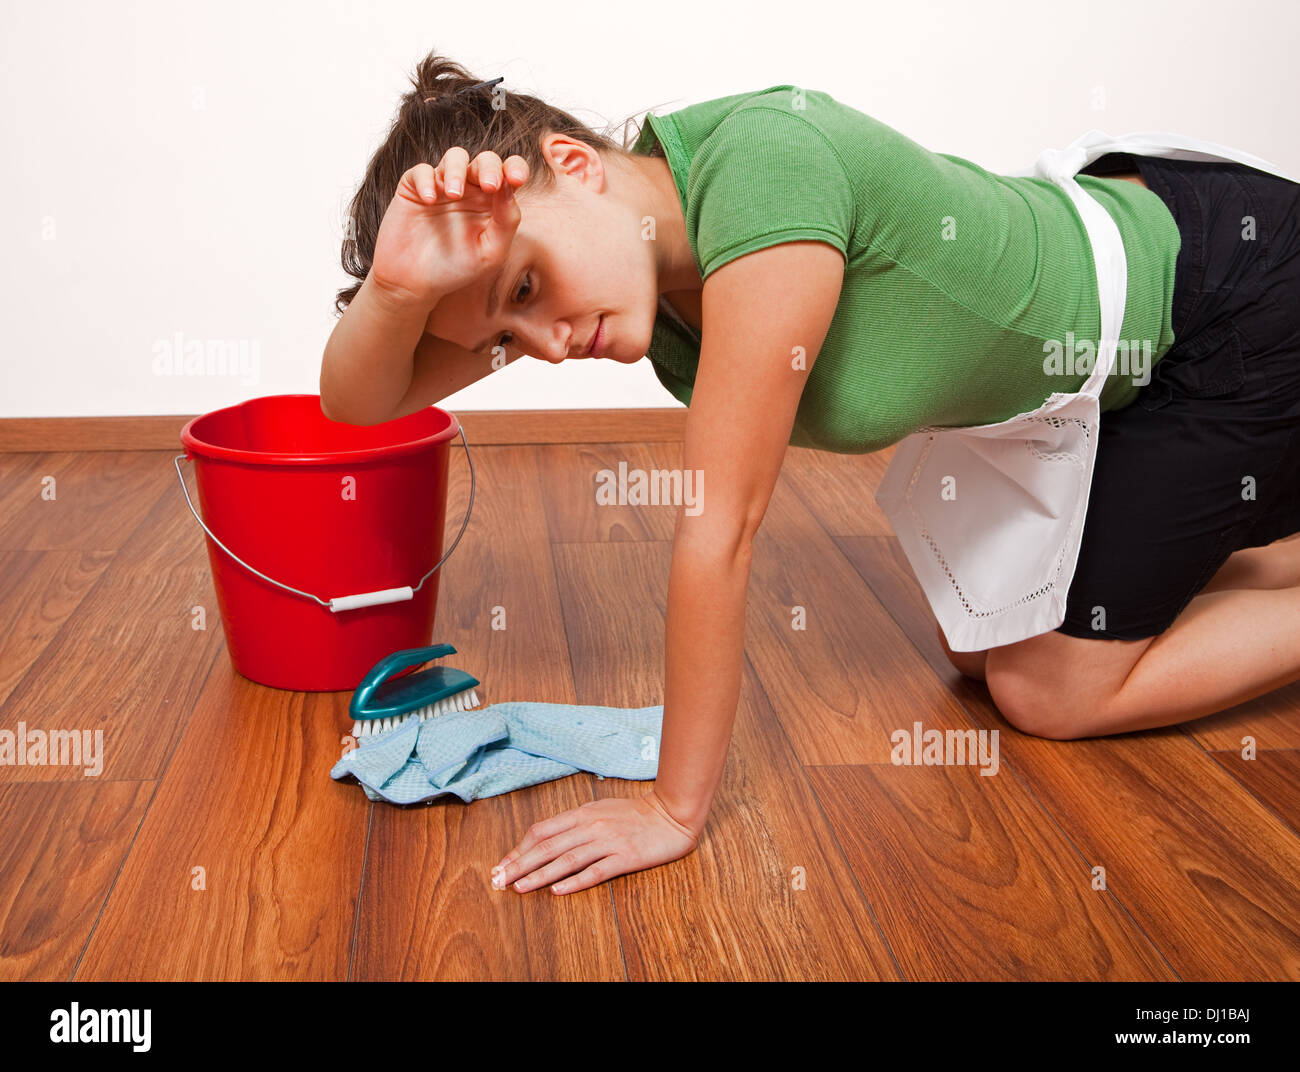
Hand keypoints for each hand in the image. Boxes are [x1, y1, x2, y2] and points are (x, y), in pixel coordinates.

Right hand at [369, 147, 529, 306]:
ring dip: (458, 170)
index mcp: (493, 203)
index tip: (515, 178)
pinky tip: (429, 201)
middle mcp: (471, 191)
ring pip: (455, 157)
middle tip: (489, 185)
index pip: (509, 174)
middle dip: (489, 167)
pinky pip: (421, 171)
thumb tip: (511, 187)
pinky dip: (426, 181)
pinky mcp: (414, 188)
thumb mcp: (490, 252)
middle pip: (485, 160)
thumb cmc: (456, 269)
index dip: (515, 168)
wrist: (414, 283)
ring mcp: (442, 186)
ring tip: (454, 194)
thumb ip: (506, 221)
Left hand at [491, 789, 701, 895]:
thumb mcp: (601, 810)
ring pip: (566, 859)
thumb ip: (576, 822)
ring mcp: (608, 842)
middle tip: (499, 880)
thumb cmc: (635, 814)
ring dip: (540, 875)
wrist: (672, 815)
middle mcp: (591, 826)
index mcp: (583, 814)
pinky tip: (558, 890)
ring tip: (520, 887)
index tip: (502, 865)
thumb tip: (547, 838)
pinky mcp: (624, 857)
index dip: (520, 848)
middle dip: (520, 864)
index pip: (542, 831)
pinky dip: (575, 881)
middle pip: (548, 846)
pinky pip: (596, 871)